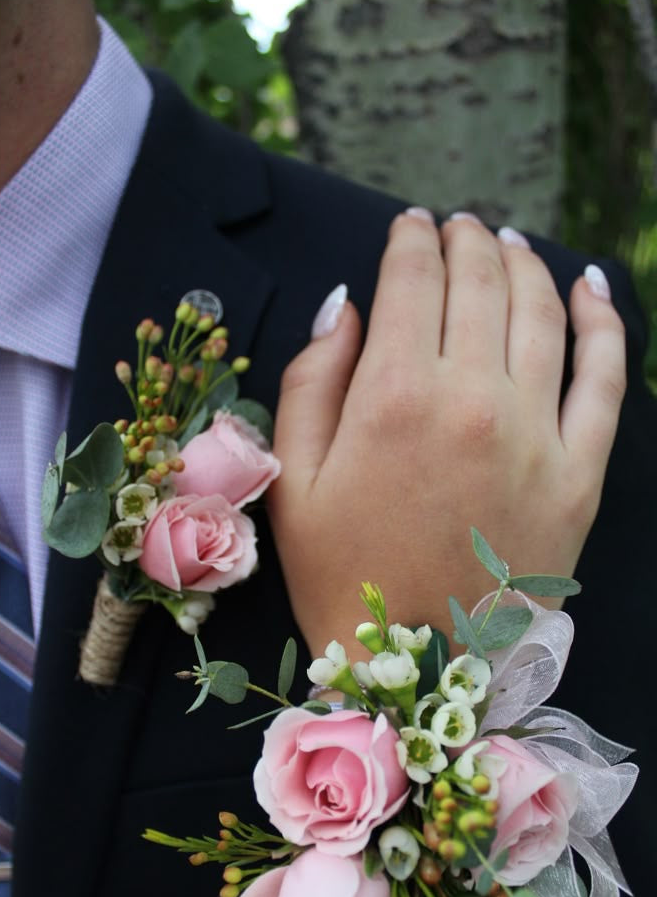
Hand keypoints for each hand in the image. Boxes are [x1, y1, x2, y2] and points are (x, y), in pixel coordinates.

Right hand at [268, 211, 625, 657]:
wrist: (413, 671)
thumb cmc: (341, 575)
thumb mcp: (291, 481)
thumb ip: (309, 382)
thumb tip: (345, 306)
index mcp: (392, 398)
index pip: (410, 281)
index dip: (408, 240)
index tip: (408, 225)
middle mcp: (471, 400)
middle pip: (478, 283)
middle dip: (464, 241)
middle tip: (456, 227)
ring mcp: (536, 436)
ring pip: (540, 312)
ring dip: (523, 262)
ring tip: (506, 243)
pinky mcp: (581, 474)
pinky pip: (605, 377)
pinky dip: (601, 321)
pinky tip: (588, 287)